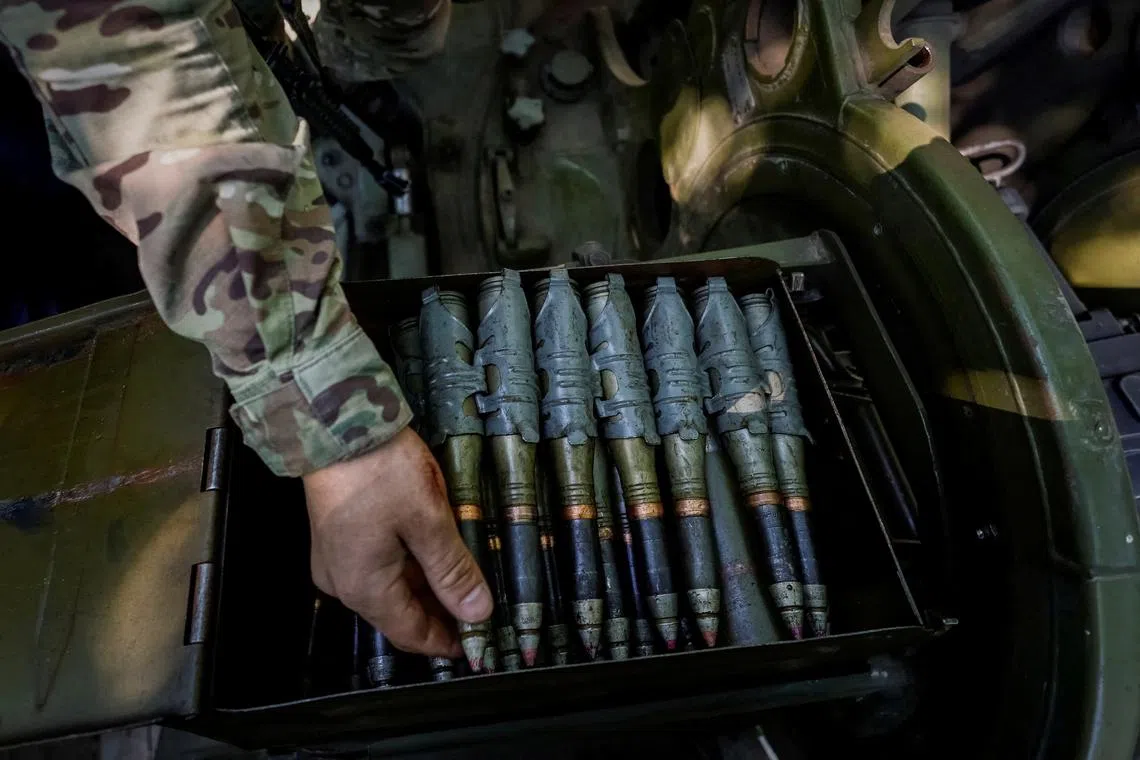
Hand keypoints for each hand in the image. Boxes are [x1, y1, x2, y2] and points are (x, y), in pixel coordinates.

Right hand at [303, 426, 492, 656]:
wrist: (332, 420)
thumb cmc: (380, 469)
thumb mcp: (428, 519)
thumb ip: (452, 570)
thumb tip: (477, 612)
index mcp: (364, 587)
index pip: (411, 634)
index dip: (447, 641)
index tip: (479, 643)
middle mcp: (343, 582)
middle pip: (399, 612)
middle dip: (440, 612)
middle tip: (480, 606)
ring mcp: (336, 558)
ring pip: (389, 587)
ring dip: (425, 586)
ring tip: (464, 577)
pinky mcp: (337, 535)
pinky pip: (377, 564)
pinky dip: (407, 565)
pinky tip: (434, 551)